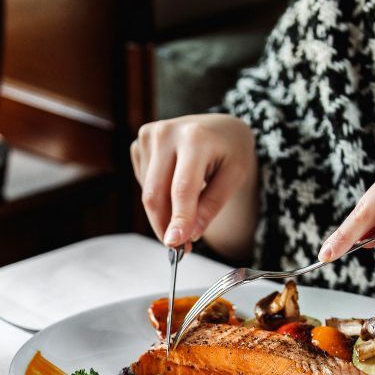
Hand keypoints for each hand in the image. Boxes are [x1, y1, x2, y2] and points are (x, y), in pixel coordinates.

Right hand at [131, 114, 255, 247]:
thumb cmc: (230, 151)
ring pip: (147, 193)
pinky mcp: (139, 143)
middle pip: (156, 193)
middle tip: (180, 247)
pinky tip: (175, 185)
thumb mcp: (234, 176)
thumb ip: (211, 206)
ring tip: (187, 211)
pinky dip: (158, 195)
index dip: (178, 219)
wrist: (219, 128)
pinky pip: (143, 183)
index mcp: (195, 137)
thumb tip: (188, 235)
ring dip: (164, 212)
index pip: (182, 188)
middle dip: (165, 225)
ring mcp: (149, 136)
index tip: (176, 244)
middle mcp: (166, 132)